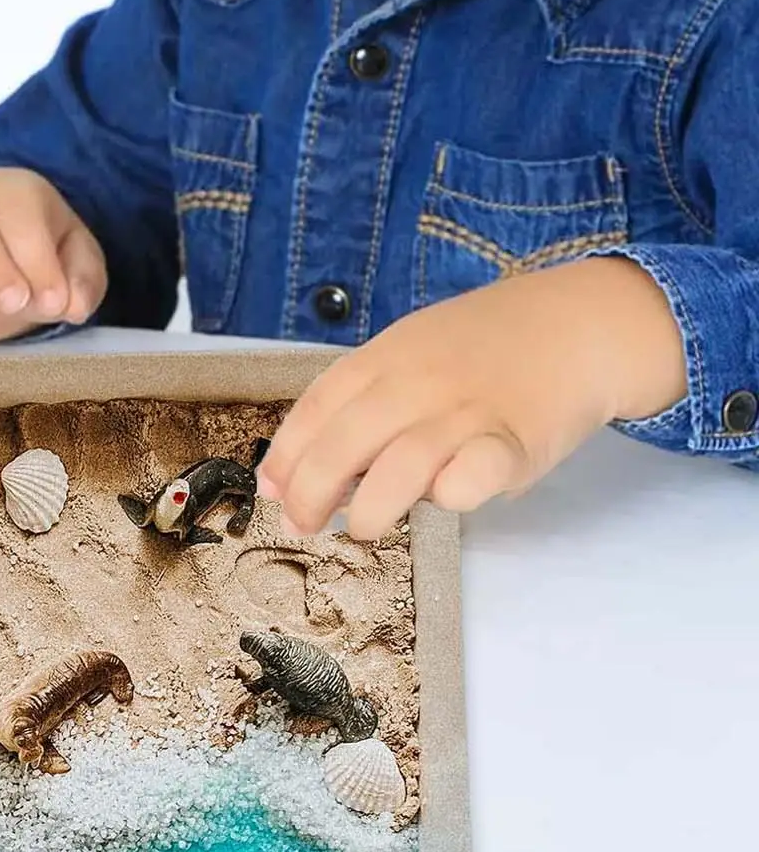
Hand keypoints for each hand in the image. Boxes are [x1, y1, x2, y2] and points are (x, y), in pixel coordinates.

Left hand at [258, 257, 688, 539]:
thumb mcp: (409, 356)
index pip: (316, 408)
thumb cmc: (482, 352)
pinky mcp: (514, 442)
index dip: (286, 456)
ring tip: (364, 527)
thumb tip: (284, 478)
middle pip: (345, 442)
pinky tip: (443, 500)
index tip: (273, 492)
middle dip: (311, 493)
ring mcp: (467, 411)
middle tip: (306, 524)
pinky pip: (474, 474)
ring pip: (401, 464)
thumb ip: (352, 407)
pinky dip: (452, 495)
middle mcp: (419, 382)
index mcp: (386, 357)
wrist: (579, 324)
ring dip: (370, 507)